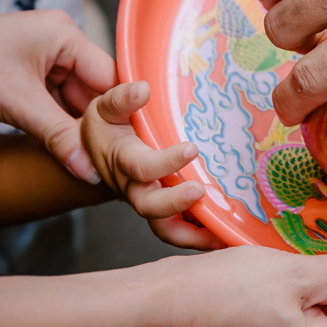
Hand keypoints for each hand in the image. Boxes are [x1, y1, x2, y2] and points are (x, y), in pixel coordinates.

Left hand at [0, 9, 117, 182]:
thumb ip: (58, 136)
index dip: (122, 112)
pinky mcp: (27, 76)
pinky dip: (59, 125)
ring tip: (93, 160)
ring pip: (74, 101)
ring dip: (78, 128)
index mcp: (65, 35)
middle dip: (100, 124)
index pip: (110, 77)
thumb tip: (90, 170)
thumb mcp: (15, 103)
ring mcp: (43, 60)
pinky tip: (67, 149)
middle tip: (115, 160)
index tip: (135, 144)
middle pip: (95, 91)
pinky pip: (55, 103)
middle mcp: (60, 43)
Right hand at [80, 81, 223, 249]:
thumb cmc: (108, 125)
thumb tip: (143, 90)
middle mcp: (133, 188)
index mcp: (121, 161)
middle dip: (176, 203)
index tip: (191, 149)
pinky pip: (180, 228)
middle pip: (150, 207)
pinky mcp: (163, 210)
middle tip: (200, 191)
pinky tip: (226, 234)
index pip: (141, 167)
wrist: (99, 150)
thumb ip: (122, 99)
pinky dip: (201, 236)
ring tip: (223, 233)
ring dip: (193, 235)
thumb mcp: (106, 107)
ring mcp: (149, 201)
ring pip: (166, 228)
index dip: (165, 162)